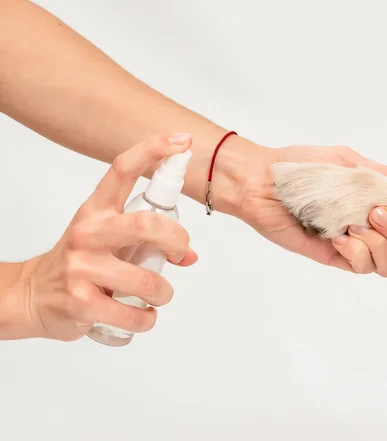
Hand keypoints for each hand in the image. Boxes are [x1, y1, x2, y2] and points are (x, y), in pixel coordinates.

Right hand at [11, 135, 197, 340]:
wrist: (33, 295)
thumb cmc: (80, 261)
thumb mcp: (108, 239)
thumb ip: (147, 240)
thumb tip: (189, 256)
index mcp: (96, 210)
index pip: (123, 169)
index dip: (155, 150)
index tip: (183, 141)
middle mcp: (89, 232)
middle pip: (147, 224)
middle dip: (177, 240)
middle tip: (180, 253)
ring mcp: (83, 267)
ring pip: (147, 280)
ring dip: (163, 293)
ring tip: (158, 296)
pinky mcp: (82, 302)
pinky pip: (134, 314)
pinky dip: (147, 319)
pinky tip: (141, 315)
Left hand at [237, 144, 386, 276]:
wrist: (263, 180)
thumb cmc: (305, 166)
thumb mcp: (351, 163)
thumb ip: (386, 178)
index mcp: (380, 206)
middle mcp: (371, 230)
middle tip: (376, 212)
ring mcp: (354, 245)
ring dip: (381, 245)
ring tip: (356, 224)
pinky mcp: (334, 257)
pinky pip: (360, 267)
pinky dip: (356, 253)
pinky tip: (339, 237)